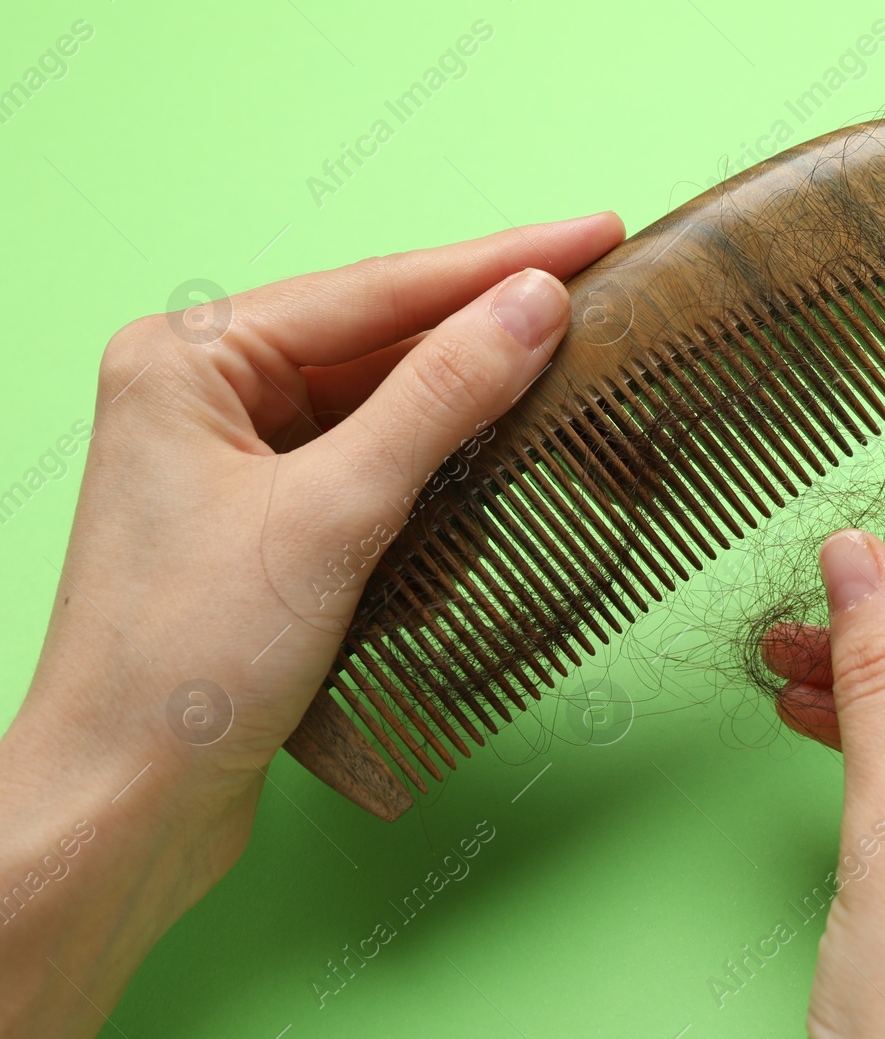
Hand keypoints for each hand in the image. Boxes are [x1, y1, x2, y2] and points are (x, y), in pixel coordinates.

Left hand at [0, 212, 623, 1038]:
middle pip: (383, 344)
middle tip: (600, 316)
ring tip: (546, 434)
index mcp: (192, 358)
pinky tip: (457, 535)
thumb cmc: (186, 659)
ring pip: (388, 415)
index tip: (594, 234)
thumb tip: (533, 304)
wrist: (130, 804)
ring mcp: (238, 461)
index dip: (496, 262)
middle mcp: (208, 394)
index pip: (376, 289)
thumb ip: (439, 398)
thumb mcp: (333, 514)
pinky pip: (377, 477)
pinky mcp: (270, 524)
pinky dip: (430, 501)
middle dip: (487, 350)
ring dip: (461, 442)